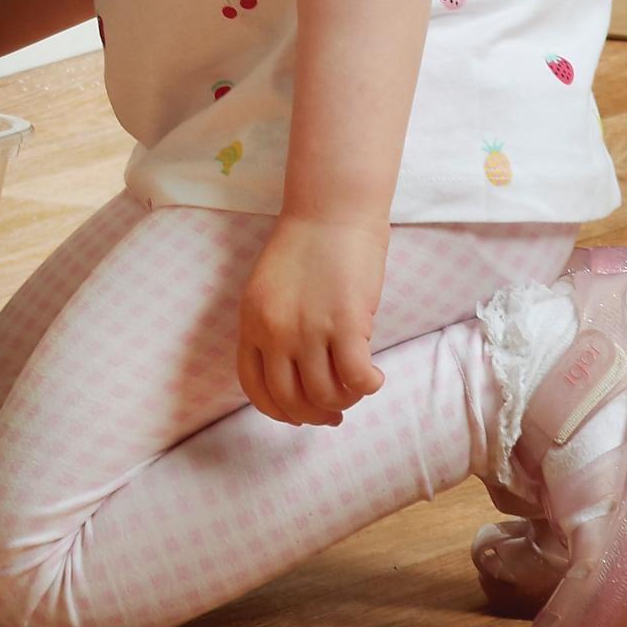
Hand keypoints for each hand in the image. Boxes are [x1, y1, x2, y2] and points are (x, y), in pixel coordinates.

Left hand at [236, 214, 386, 426]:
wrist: (332, 211)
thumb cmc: (306, 246)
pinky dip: (368, 386)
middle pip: (290, 400)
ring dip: (345, 400)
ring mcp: (309, 330)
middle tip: (335, 412)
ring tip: (357, 386)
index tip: (300, 414)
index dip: (279, 411)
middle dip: (315, 415)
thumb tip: (297, 374)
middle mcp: (275, 331)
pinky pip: (356, 378)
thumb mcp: (270, 291)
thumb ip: (275, 329)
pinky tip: (375, 377)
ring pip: (325, 394)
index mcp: (251, 322)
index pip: (255, 387)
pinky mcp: (345, 325)